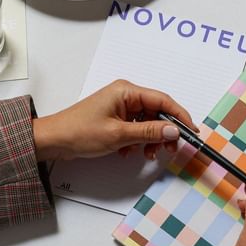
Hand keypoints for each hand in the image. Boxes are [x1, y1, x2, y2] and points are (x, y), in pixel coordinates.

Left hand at [32, 79, 195, 161]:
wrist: (53, 141)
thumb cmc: (80, 132)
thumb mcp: (119, 135)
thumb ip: (149, 132)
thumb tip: (174, 130)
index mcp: (127, 91)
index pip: (163, 100)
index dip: (180, 116)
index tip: (192, 131)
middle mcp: (126, 95)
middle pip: (157, 112)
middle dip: (164, 131)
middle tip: (170, 149)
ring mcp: (120, 107)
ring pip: (148, 122)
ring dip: (151, 139)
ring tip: (148, 154)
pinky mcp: (116, 119)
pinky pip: (136, 128)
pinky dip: (138, 141)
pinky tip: (130, 152)